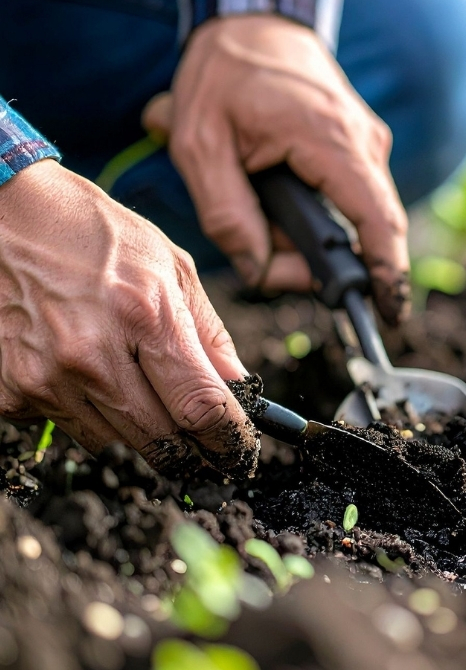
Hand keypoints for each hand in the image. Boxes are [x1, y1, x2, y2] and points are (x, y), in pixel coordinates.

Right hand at [0, 160, 257, 477]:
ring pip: (114, 443)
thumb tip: (238, 386)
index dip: (228, 440)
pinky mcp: (12, 392)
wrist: (9, 216)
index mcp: (144, 318)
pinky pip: (67, 428)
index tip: (239, 453)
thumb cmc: (96, 234)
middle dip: (191, 451)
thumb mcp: (172, 267)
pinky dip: (88, 415)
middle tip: (207, 451)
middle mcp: (91, 356)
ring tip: (141, 394)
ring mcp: (46, 378)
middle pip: (160, 440)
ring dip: (139, 433)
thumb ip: (209, 333)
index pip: (201, 408)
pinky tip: (88, 377)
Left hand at [143, 14, 410, 323]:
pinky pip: (349, 199)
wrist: (256, 20)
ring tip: (256, 211)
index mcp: (331, 140)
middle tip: (266, 263)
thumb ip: (227, 216)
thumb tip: (260, 271)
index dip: (386, 273)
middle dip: (318, 262)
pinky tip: (274, 196)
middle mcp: (365, 144)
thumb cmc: (224, 75)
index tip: (391, 314)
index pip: (377, 221)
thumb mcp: (200, 147)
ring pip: (354, 217)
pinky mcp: (361, 149)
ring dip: (308, 234)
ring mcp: (369, 145)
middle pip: (363, 230)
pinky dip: (316, 214)